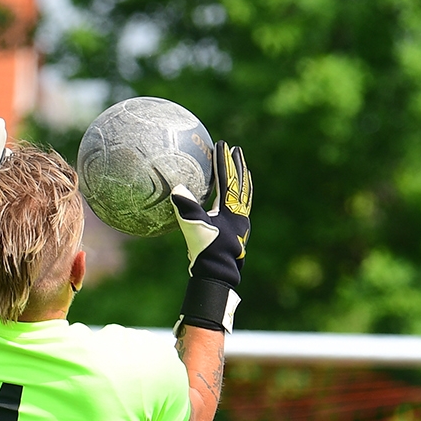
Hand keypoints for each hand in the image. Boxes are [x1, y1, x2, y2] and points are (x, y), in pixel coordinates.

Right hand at [171, 141, 252, 331]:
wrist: (218, 276)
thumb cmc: (207, 252)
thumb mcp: (194, 228)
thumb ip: (186, 207)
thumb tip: (176, 188)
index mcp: (232, 209)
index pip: (228, 179)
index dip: (224, 161)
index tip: (222, 144)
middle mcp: (240, 215)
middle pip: (241, 184)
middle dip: (238, 166)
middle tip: (236, 150)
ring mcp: (240, 225)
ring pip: (244, 197)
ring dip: (241, 182)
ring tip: (241, 171)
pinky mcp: (237, 235)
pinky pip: (239, 209)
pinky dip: (237, 199)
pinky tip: (231, 202)